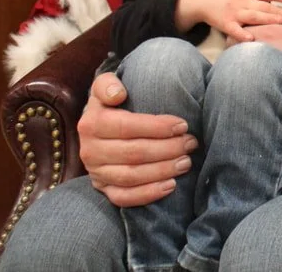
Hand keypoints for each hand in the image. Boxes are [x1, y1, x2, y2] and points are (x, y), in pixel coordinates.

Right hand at [77, 72, 197, 207]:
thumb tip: (118, 94)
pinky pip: (124, 198)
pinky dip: (148, 194)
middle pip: (134, 153)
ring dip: (163, 170)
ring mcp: (96, 172)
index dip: (157, 127)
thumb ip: (108, 84)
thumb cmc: (112, 103)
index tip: (183, 125)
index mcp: (92, 123)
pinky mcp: (102, 189)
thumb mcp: (106, 86)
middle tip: (191, 143)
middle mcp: (90, 150)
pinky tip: (171, 186)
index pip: (127, 127)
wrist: (98, 126)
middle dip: (168, 149)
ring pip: (131, 176)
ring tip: (186, 162)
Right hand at [177, 0, 281, 42]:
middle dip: (279, 11)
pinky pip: (235, 30)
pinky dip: (242, 34)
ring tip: (280, 22)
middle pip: (264, 6)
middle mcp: (243, 1)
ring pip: (253, 16)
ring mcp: (234, 12)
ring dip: (267, 19)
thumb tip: (276, 1)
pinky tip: (251, 39)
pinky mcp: (225, 23)